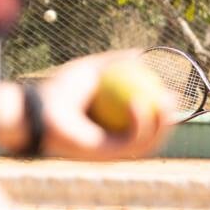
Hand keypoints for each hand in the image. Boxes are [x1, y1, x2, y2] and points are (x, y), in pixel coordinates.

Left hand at [39, 51, 174, 158]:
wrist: (38, 109)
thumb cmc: (58, 90)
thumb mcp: (92, 69)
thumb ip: (115, 62)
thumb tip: (141, 53)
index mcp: (115, 129)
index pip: (147, 124)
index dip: (163, 111)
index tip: (170, 91)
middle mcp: (116, 143)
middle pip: (154, 136)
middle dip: (169, 120)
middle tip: (172, 97)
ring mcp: (113, 152)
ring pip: (149, 142)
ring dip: (161, 122)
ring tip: (165, 99)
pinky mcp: (107, 155)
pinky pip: (131, 140)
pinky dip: (139, 121)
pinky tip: (139, 100)